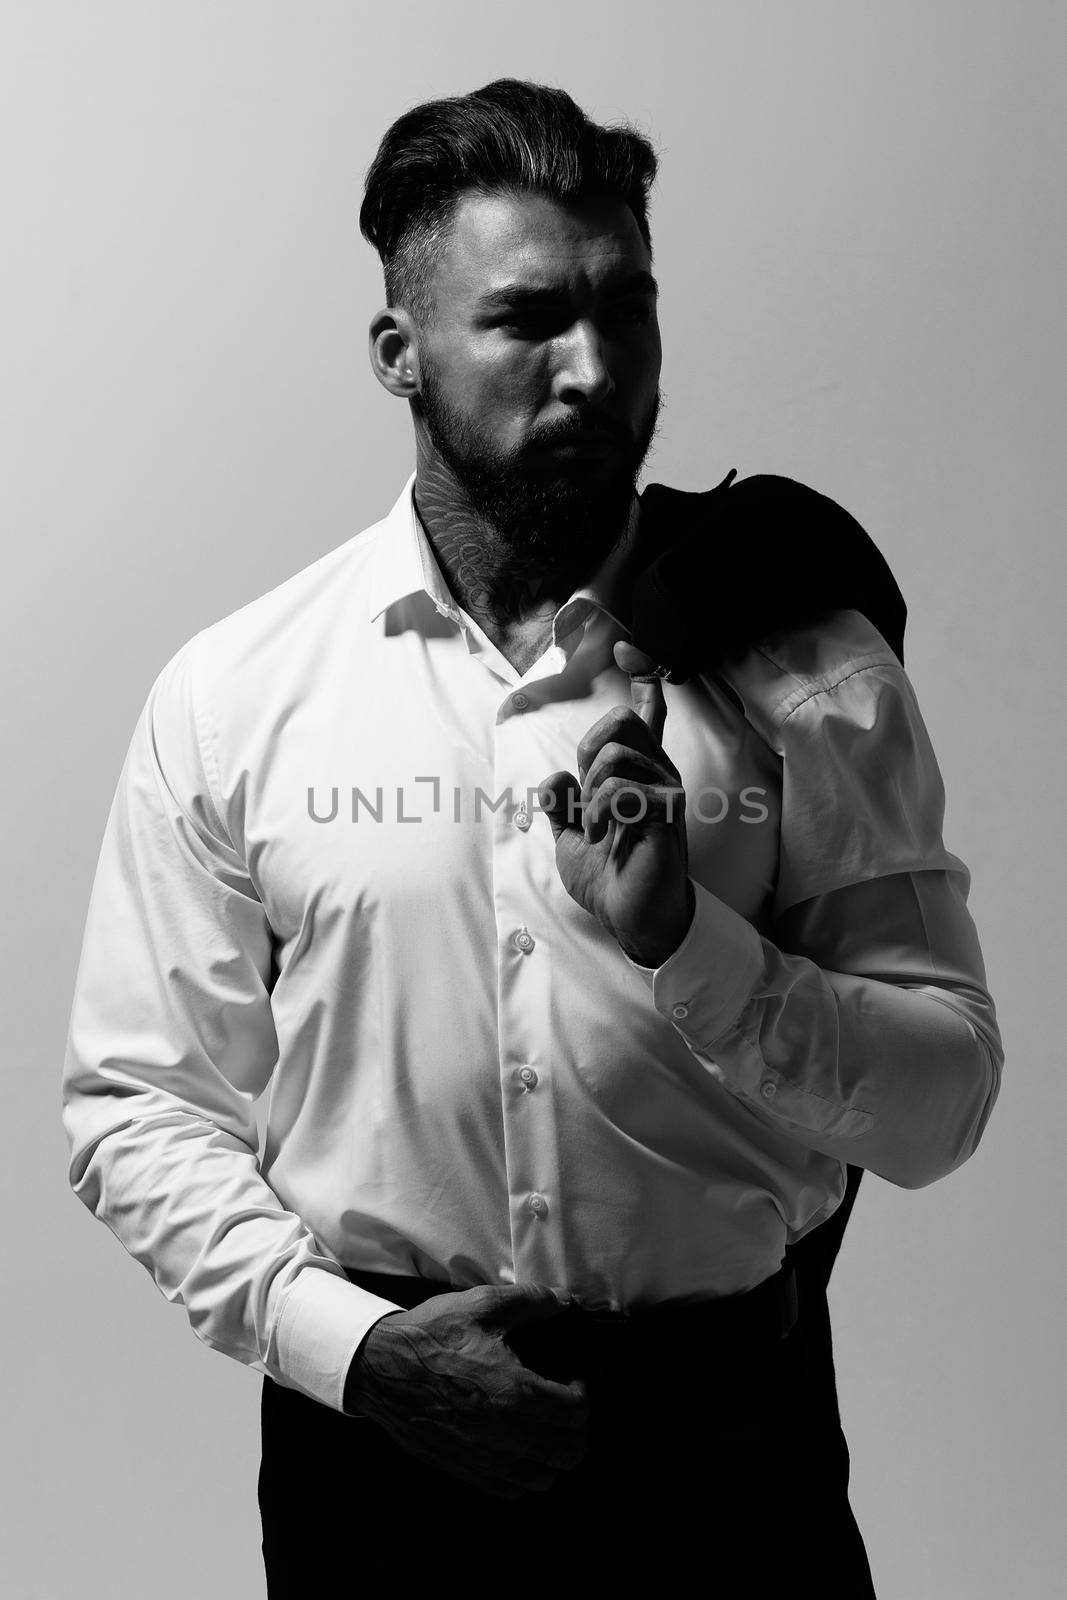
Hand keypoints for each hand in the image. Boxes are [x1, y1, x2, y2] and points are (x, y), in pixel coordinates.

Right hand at [344, 1283, 589, 1498]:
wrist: (381, 1366)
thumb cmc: (432, 1334)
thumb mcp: (482, 1304)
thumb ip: (532, 1301)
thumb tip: (568, 1302)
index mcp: (515, 1392)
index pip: (577, 1414)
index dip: (583, 1394)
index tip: (571, 1378)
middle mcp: (505, 1433)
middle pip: (569, 1452)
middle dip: (576, 1428)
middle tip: (564, 1405)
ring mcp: (484, 1458)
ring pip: (544, 1477)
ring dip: (553, 1454)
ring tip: (543, 1426)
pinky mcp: (464, 1470)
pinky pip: (512, 1490)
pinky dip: (525, 1474)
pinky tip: (517, 1446)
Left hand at [539, 641, 694, 967]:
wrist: (630, 917)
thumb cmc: (609, 876)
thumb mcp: (571, 835)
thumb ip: (561, 803)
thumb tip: (555, 776)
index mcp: (638, 773)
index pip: (646, 716)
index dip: (642, 677)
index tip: (626, 647)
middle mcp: (658, 774)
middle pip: (622, 721)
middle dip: (590, 752)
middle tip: (588, 794)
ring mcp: (666, 791)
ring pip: (615, 755)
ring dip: (592, 793)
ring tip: (597, 825)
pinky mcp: (667, 813)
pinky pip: (621, 788)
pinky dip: (599, 811)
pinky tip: (603, 834)